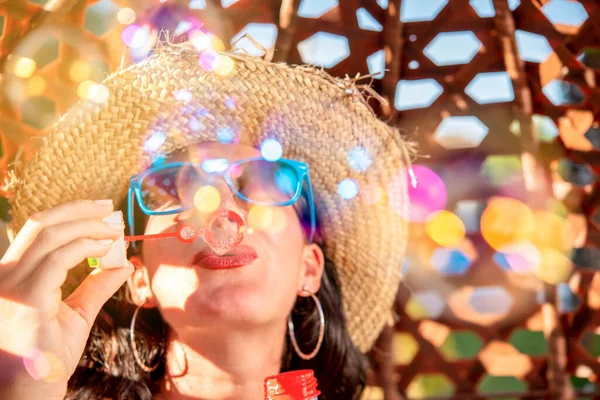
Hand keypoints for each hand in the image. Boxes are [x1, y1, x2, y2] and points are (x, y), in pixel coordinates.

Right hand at [0, 200, 132, 397]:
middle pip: (40, 224)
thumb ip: (97, 285)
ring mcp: (11, 285)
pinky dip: (87, 245)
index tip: (102, 212)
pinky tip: (108, 247)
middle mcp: (5, 275)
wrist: (30, 392)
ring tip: (115, 228)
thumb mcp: (77, 312)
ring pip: (49, 234)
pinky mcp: (26, 298)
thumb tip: (125, 264)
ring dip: (88, 225)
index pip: (37, 232)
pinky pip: (59, 258)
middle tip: (110, 208)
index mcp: (12, 276)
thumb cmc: (48, 356)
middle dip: (79, 210)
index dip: (70, 215)